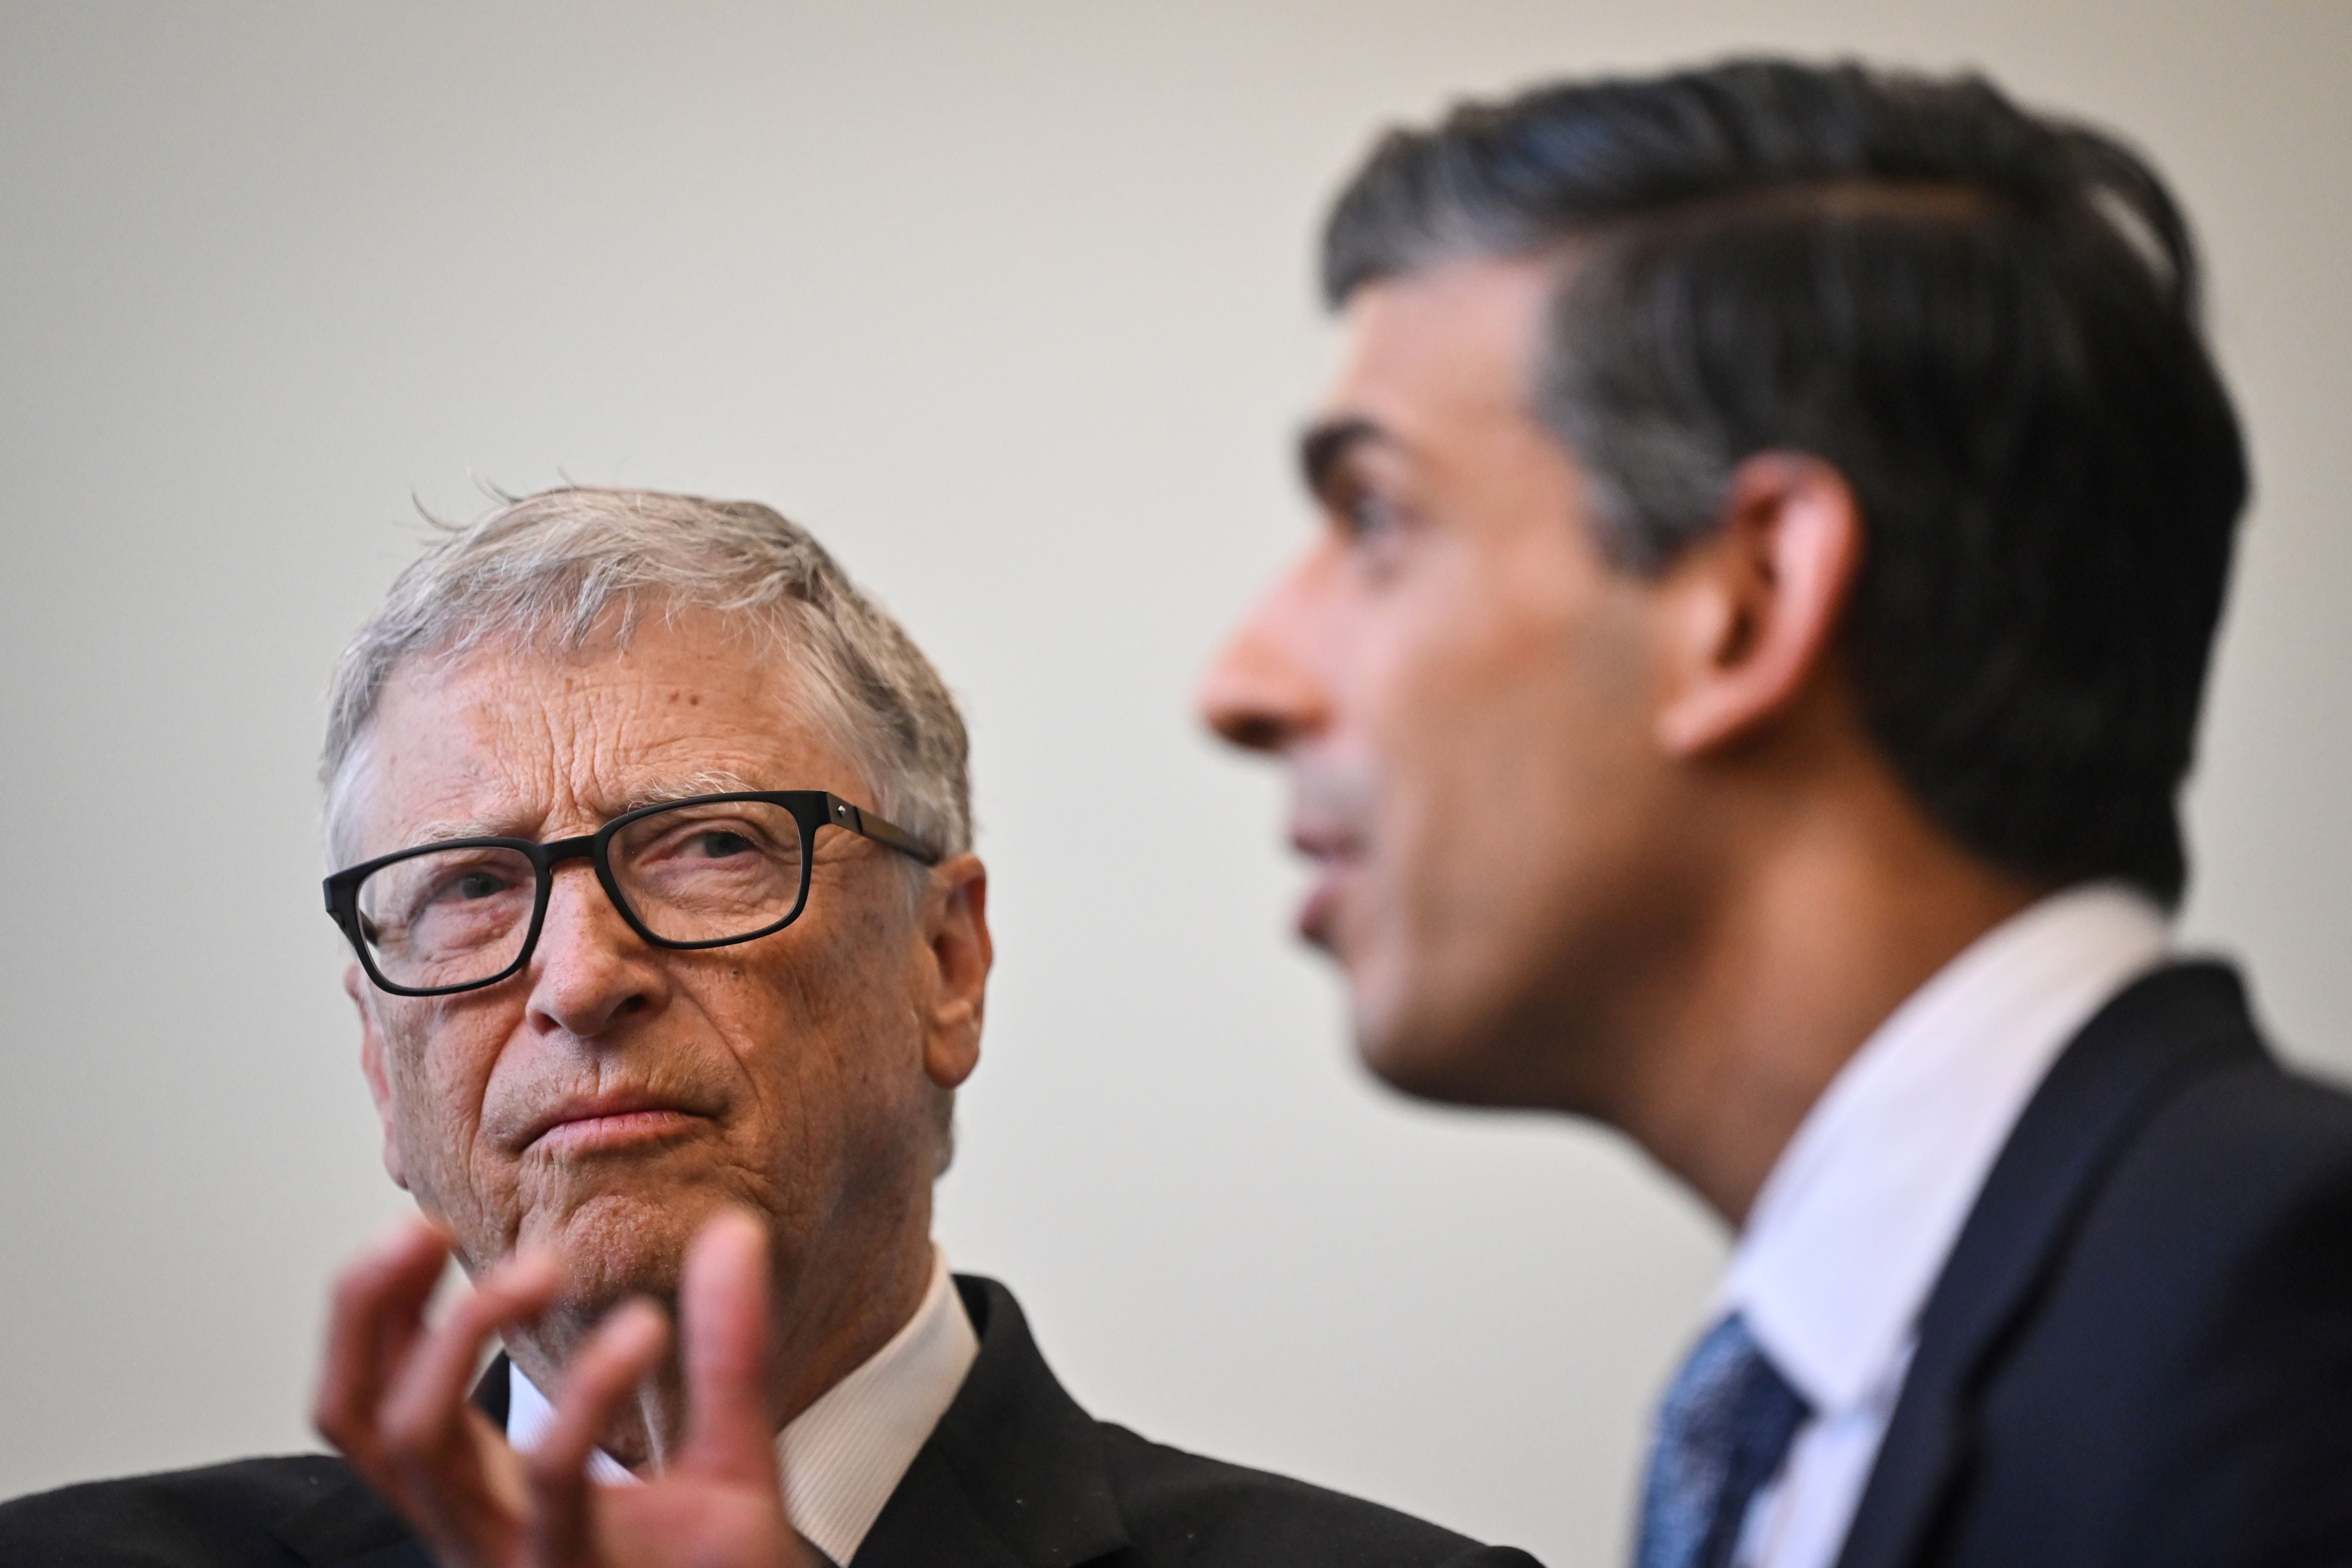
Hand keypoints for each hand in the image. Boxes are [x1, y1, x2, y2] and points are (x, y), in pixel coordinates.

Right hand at [314, 1210, 812, 1567]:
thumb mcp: (725, 1448)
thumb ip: (727, 1347)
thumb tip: (736, 1233)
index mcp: (490, 1496)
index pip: (378, 1401)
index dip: (370, 1314)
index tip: (419, 1225)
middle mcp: (480, 1530)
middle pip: (363, 1419)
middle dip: (373, 1311)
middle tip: (428, 1226)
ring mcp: (517, 1559)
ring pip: (421, 1444)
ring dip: (463, 1333)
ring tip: (543, 1265)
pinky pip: (549, 1478)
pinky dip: (589, 1389)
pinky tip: (645, 1332)